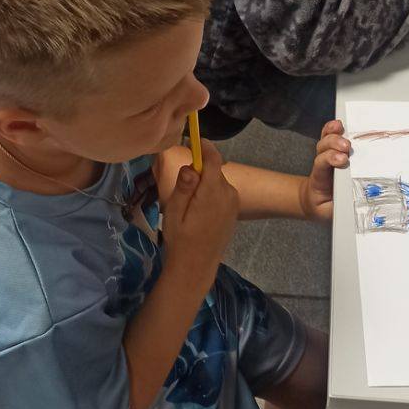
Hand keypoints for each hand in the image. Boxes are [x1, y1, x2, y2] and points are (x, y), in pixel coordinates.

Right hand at [160, 138, 238, 282]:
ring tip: (188, 205)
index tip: (194, 140)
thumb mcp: (175, 213)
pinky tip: (199, 212)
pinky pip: (222, 192)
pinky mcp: (234, 210)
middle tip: (181, 187)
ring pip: (217, 181)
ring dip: (204, 184)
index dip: (205, 147)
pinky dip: (211, 193)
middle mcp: (228, 194)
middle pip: (214, 170)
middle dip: (199, 171)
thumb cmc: (181, 240)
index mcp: (212, 193)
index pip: (214, 159)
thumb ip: (184, 187)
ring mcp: (233, 203)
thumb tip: (191, 166)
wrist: (196, 267)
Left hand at [299, 120, 350, 221]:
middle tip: (345, 148)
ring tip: (342, 131)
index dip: (330, 159)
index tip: (341, 160)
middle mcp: (323, 166)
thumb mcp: (331, 211)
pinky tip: (338, 124)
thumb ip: (340, 207)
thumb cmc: (326, 206)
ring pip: (326, 142)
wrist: (315, 201)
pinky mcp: (333, 152)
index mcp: (321, 180)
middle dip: (334, 146)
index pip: (322, 165)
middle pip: (324, 150)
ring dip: (334, 136)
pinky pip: (330, 137)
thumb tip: (355, 203)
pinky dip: (332, 129)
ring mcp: (327, 157)